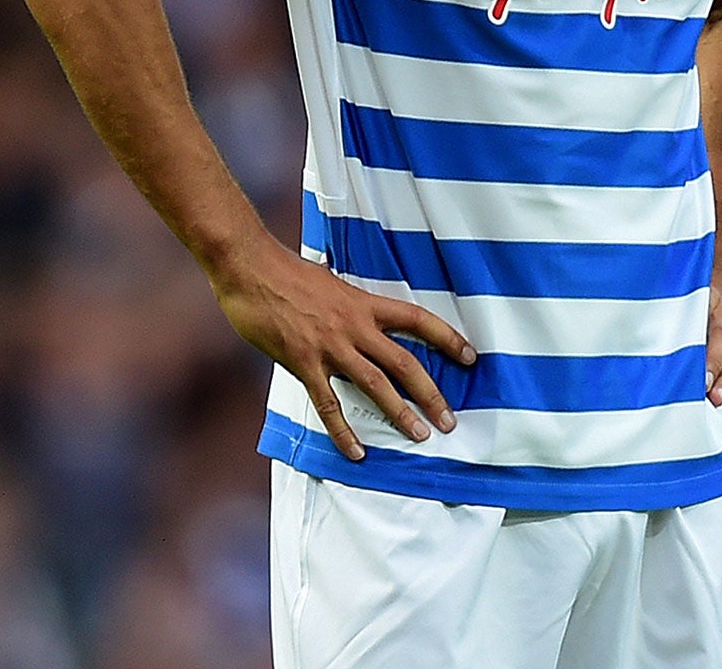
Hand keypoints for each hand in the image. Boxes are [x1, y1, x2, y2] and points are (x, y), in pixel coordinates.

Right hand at [210, 238, 475, 457]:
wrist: (252, 269)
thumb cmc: (288, 273)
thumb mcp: (332, 283)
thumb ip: (351, 306)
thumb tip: (364, 319)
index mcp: (365, 303)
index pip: (418, 320)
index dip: (447, 338)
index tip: (470, 356)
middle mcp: (355, 326)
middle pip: (404, 363)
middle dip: (430, 394)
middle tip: (449, 420)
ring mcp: (330, 346)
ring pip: (375, 385)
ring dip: (399, 413)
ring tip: (419, 436)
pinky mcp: (303, 363)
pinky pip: (328, 404)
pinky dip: (343, 431)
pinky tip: (357, 452)